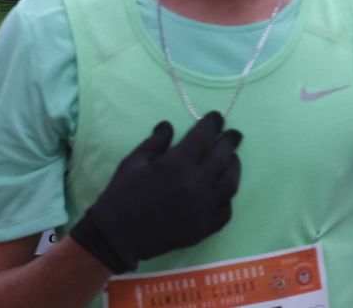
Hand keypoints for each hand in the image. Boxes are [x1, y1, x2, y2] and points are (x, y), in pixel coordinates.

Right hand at [69, 112, 241, 273]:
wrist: (117, 235)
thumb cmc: (122, 194)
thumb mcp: (134, 161)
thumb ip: (156, 142)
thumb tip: (168, 126)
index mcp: (176, 165)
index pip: (202, 138)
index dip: (211, 124)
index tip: (217, 117)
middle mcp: (195, 185)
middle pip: (221, 158)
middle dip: (229, 142)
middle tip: (234, 134)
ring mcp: (203, 209)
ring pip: (230, 184)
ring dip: (234, 168)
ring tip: (233, 158)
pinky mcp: (203, 229)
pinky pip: (226, 212)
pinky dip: (228, 199)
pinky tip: (224, 191)